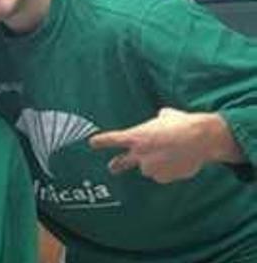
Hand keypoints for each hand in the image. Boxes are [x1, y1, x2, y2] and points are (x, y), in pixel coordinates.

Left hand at [89, 108, 241, 182]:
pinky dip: (169, 170)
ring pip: (150, 168)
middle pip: (122, 162)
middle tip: (112, 168)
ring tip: (173, 152)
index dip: (101, 142)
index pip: (112, 139)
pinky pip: (163, 175)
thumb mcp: (165, 116)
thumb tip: (162, 118)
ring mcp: (150, 168)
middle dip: (117, 165)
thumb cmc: (183, 123)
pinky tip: (180, 160)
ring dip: (157, 163)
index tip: (92, 143)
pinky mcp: (163, 178)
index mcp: (136, 136)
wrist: (202, 138)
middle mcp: (139, 154)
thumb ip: (157, 121)